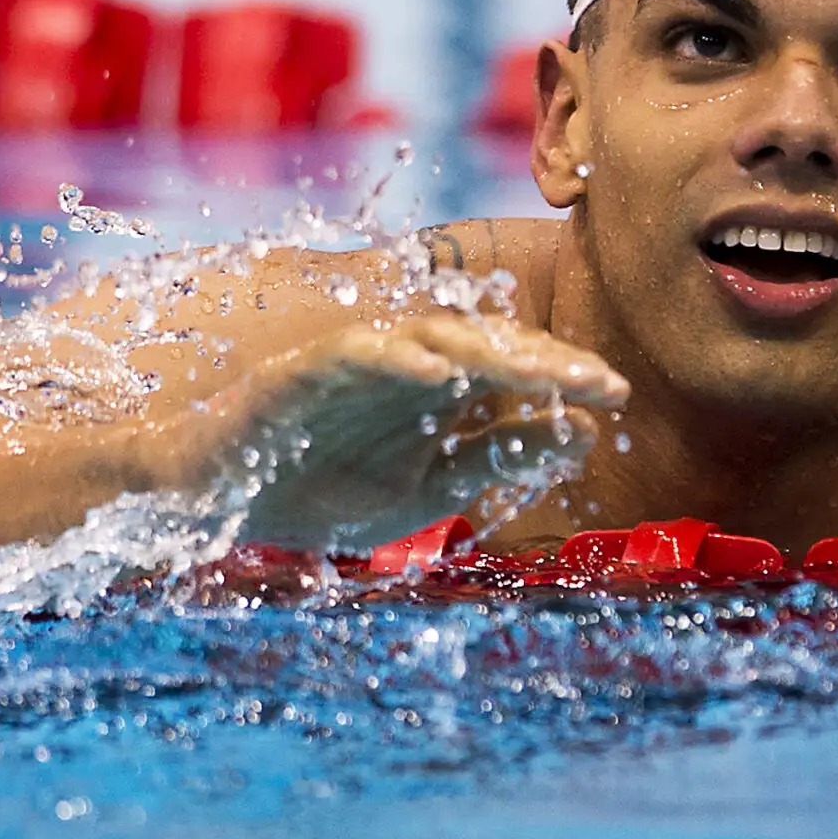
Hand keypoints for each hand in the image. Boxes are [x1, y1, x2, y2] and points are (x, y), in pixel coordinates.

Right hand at [227, 314, 628, 548]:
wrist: (219, 502)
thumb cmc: (323, 489)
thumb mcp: (429, 490)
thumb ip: (497, 460)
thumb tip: (583, 435)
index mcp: (438, 388)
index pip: (513, 371)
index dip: (564, 377)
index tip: (618, 394)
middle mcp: (406, 362)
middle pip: (486, 345)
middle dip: (545, 360)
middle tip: (601, 380)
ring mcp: (356, 360)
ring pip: (431, 336)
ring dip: (486, 351)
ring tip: (537, 370)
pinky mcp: (304, 369)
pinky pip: (356, 352)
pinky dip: (397, 357)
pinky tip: (439, 373)